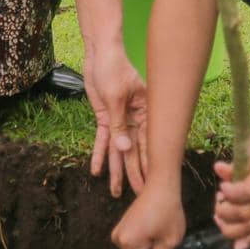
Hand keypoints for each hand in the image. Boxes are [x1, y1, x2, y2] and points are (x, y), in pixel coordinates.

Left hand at [85, 44, 147, 196]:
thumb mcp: (116, 97)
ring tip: (115, 192)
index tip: (152, 182)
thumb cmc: (113, 68)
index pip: (148, 142)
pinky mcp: (105, 118)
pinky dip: (99, 154)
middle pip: (134, 150)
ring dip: (116, 169)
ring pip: (118, 149)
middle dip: (134, 173)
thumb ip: (119, 124)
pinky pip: (102, 140)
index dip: (149, 163)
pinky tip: (97, 171)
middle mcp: (134, 118)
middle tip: (137, 195)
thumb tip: (124, 149)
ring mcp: (119, 119)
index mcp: (145, 111)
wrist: (99, 52)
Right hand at [111, 181, 185, 248]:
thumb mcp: (168, 242)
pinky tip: (155, 238)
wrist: (161, 186)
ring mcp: (118, 232)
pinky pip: (131, 246)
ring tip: (161, 244)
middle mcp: (118, 240)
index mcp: (128, 244)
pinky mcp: (121, 227)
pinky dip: (142, 247)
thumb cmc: (168, 212)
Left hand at [212, 121, 249, 248]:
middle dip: (227, 213)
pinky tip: (237, 247)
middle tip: (218, 201)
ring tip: (219, 216)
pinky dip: (249, 239)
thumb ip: (237, 161)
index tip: (222, 187)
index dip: (233, 193)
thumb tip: (219, 170)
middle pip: (248, 214)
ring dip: (232, 227)